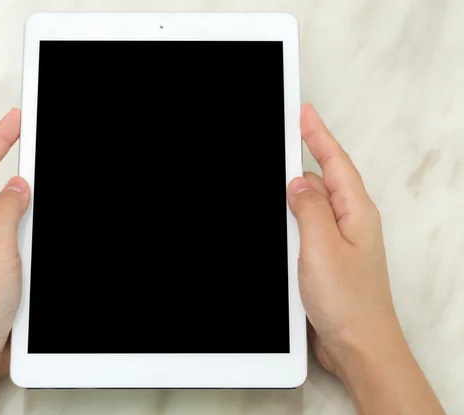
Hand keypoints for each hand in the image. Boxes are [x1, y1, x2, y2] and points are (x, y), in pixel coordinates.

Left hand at [0, 109, 28, 414]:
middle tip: (34, 139)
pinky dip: (34, 228)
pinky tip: (44, 229)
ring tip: (45, 193)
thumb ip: (7, 210)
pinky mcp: (1, 267)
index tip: (17, 119)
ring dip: (29, 203)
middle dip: (13, 162)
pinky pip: (20, 237)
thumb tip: (18, 185)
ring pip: (12, 213)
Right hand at [287, 104, 393, 373]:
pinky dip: (291, 223)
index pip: (335, 162)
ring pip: (310, 207)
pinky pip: (306, 229)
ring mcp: (338, 241)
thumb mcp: (322, 247)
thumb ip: (309, 209)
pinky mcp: (326, 259)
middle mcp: (350, 223)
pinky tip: (278, 229)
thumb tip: (297, 183)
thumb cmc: (349, 302)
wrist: (358, 345)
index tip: (303, 112)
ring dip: (291, 199)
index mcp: (356, 213)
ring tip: (273, 197)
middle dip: (300, 163)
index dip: (318, 135)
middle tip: (278, 142)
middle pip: (321, 180)